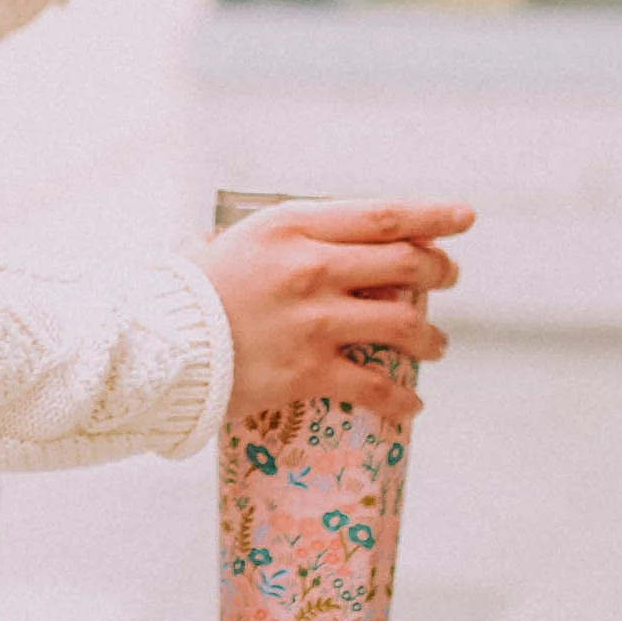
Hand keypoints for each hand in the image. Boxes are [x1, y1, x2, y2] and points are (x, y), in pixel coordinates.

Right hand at [184, 198, 473, 425]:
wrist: (156, 342)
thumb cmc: (184, 289)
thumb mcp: (224, 243)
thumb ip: (257, 240)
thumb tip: (258, 238)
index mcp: (290, 226)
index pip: (381, 216)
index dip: (432, 215)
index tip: (464, 216)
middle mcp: (311, 267)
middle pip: (406, 264)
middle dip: (440, 270)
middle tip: (447, 277)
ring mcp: (315, 320)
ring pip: (405, 324)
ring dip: (431, 337)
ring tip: (435, 345)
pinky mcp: (310, 370)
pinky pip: (377, 387)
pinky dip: (402, 399)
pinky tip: (412, 405)